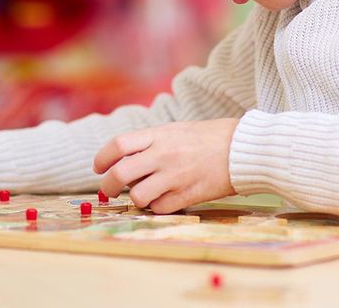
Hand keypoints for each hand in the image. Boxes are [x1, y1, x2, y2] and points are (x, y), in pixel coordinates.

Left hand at [93, 119, 238, 213]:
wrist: (240, 148)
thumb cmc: (205, 137)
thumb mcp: (174, 130)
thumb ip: (149, 143)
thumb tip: (122, 161)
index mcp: (158, 135)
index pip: (118, 145)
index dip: (102, 158)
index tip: (98, 167)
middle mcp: (163, 155)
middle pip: (120, 174)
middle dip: (107, 186)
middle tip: (108, 189)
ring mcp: (175, 176)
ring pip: (137, 196)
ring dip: (135, 198)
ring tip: (142, 193)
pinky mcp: (187, 196)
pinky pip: (159, 209)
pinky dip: (156, 207)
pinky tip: (163, 198)